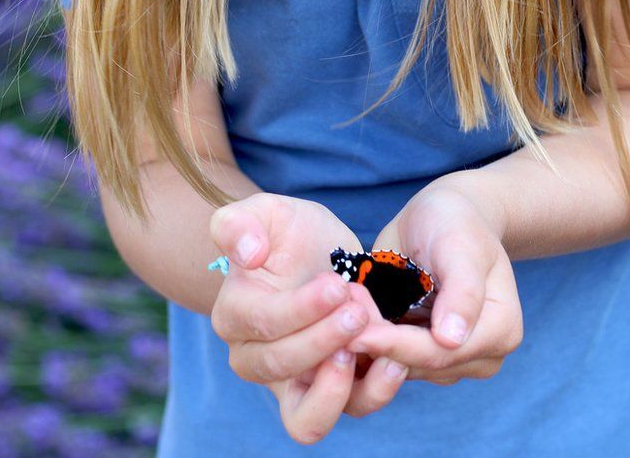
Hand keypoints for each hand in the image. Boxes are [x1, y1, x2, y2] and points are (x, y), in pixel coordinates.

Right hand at [208, 193, 404, 443]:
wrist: (319, 254)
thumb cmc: (288, 233)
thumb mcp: (266, 212)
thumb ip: (240, 223)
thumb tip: (246, 254)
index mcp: (234, 315)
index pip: (261, 324)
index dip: (300, 309)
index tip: (336, 285)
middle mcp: (255, 359)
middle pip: (282, 368)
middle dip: (324, 340)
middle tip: (358, 310)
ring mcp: (292, 383)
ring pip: (307, 417)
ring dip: (343, 387)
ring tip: (376, 349)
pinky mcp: (330, 391)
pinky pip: (345, 411)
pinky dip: (372, 394)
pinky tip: (395, 361)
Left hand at [343, 179, 522, 399]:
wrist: (444, 215)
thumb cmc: (456, 221)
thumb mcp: (459, 244)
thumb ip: (461, 289)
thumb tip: (452, 339)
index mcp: (501, 330)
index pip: (442, 352)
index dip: (397, 345)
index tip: (355, 332)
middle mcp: (481, 354)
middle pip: (420, 364)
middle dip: (376, 343)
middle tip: (333, 317)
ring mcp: (452, 359)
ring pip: (401, 366)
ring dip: (368, 341)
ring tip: (338, 309)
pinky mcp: (423, 353)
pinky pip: (391, 357)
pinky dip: (368, 338)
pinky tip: (346, 316)